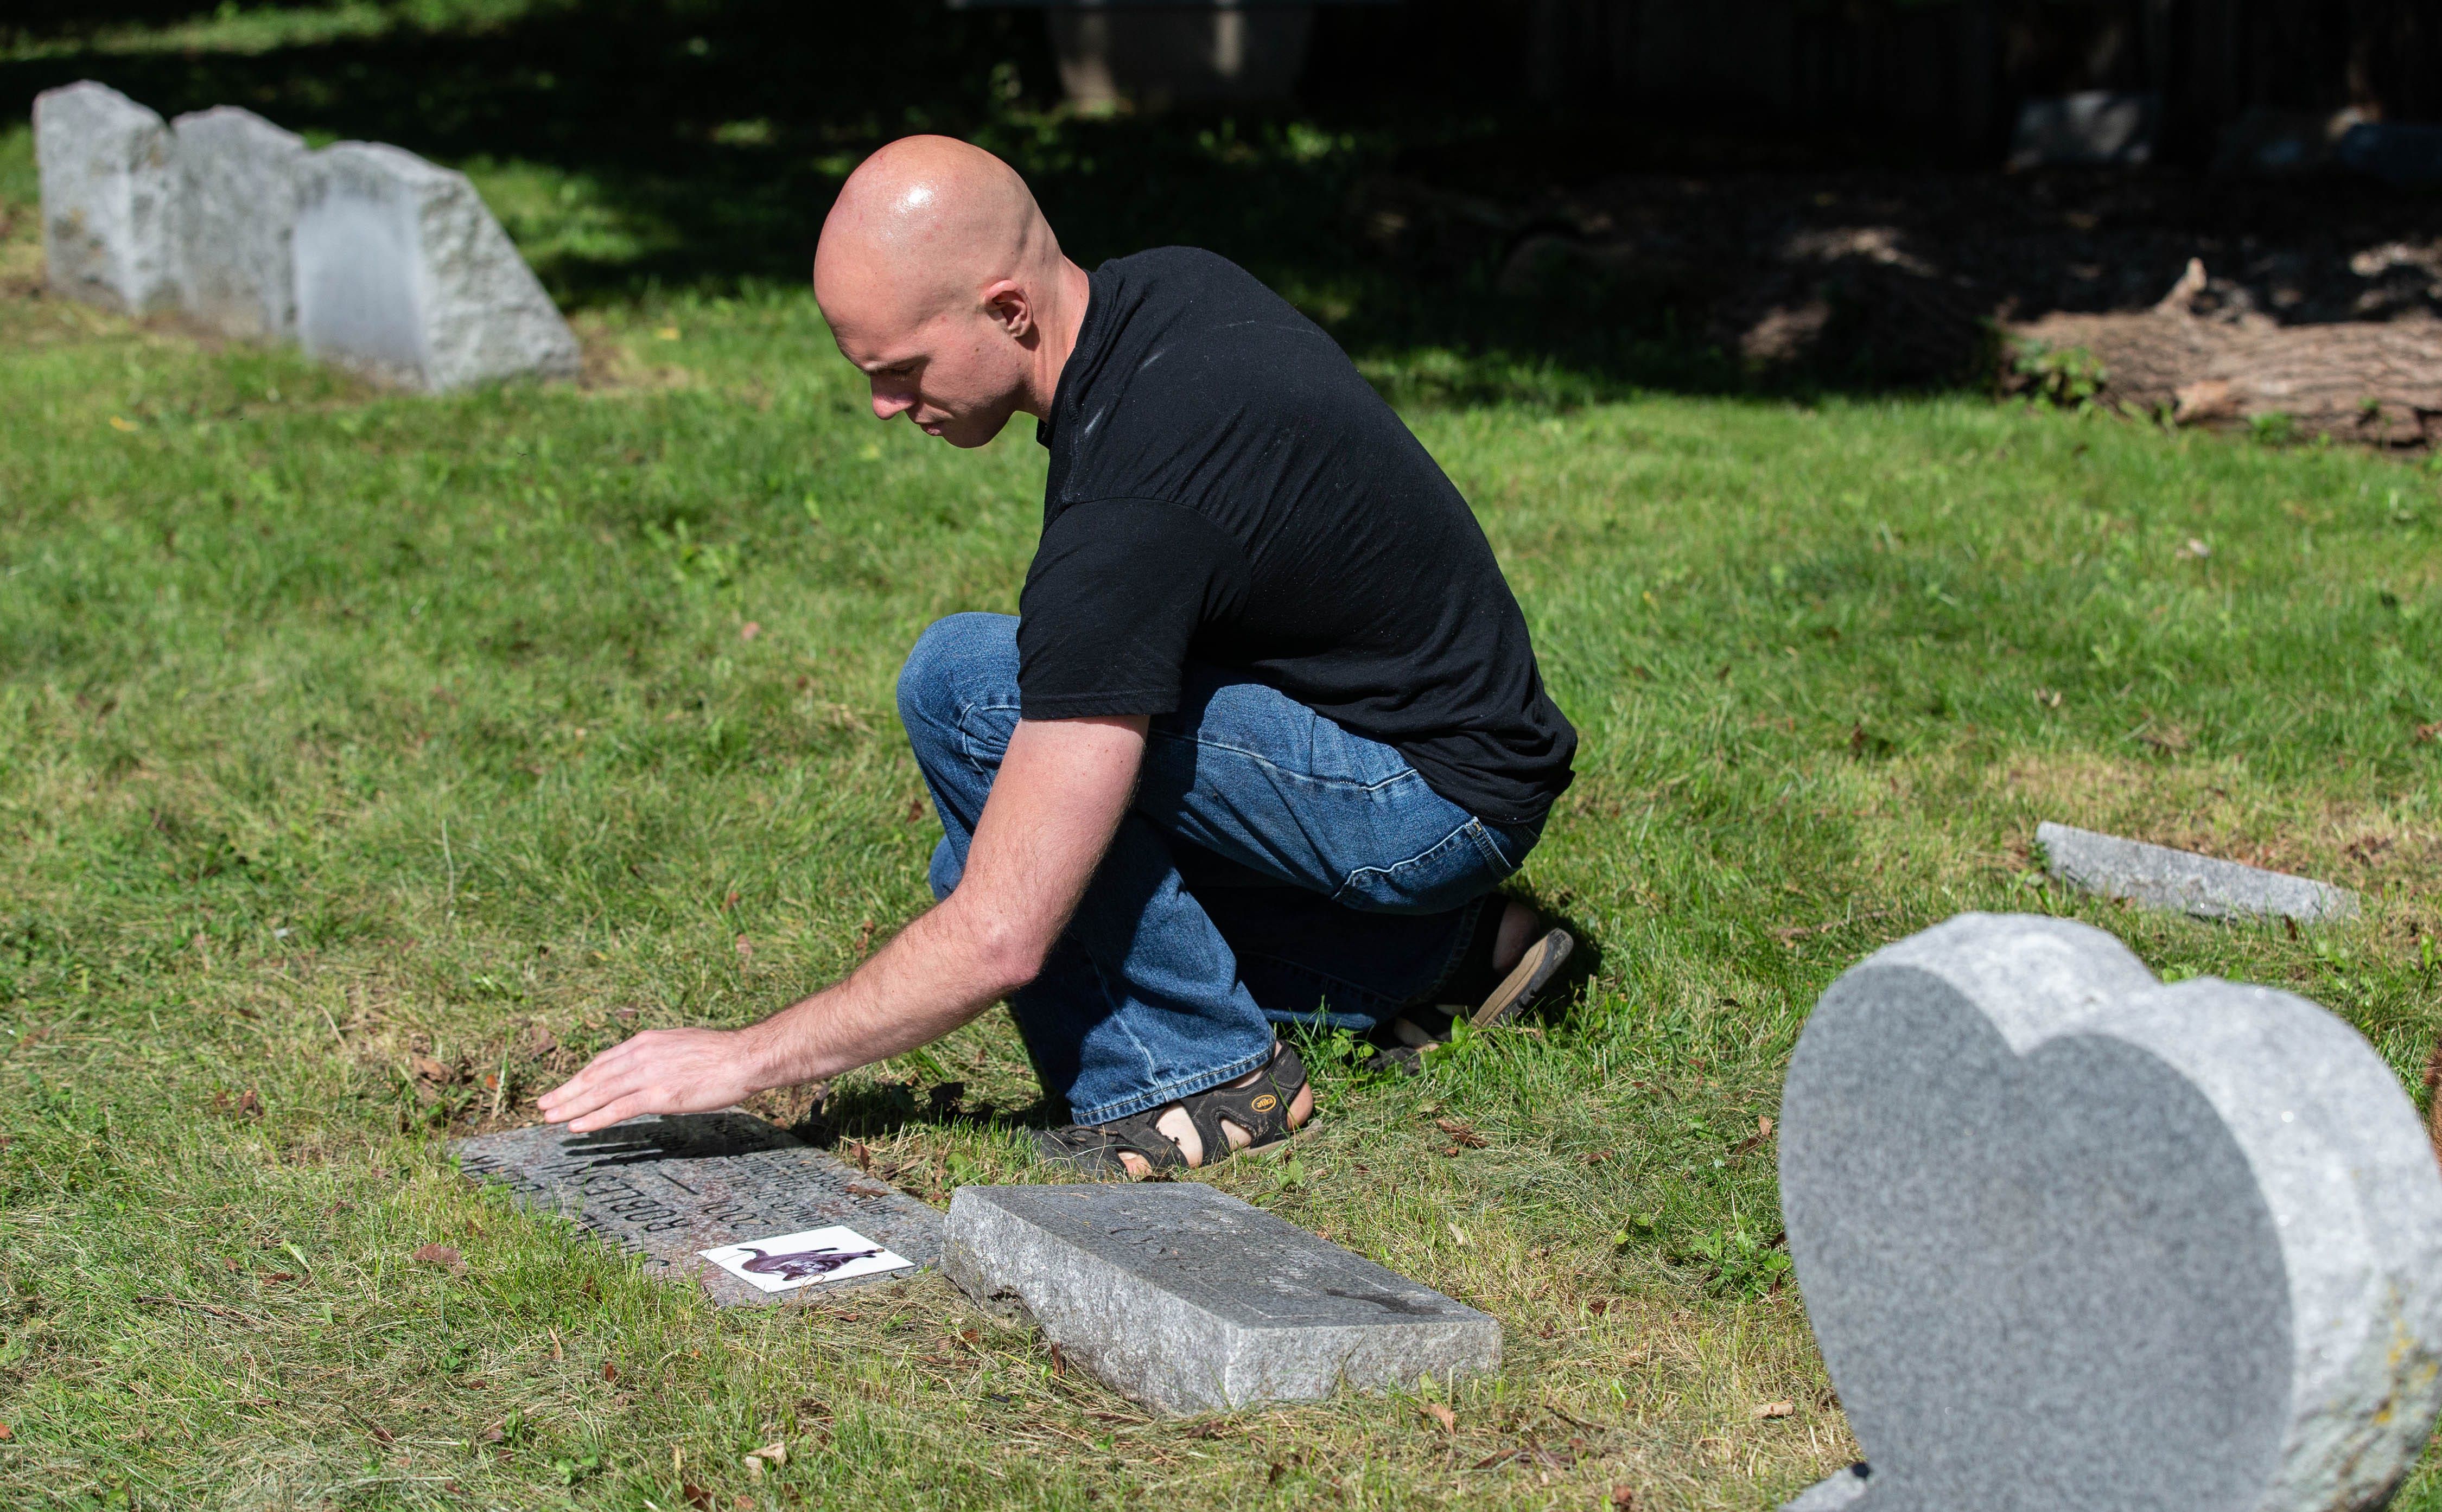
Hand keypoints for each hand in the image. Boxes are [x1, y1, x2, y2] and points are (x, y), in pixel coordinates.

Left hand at [536, 1026, 767, 1132]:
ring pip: (598, 1092)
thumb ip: (660, 1058)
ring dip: (570, 1105)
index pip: (604, 1060)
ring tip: (549, 1117)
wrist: (743, 1058)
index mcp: (646, 1042)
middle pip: (594, 1075)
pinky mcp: (657, 1095)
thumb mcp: (682, 1047)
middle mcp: (640, 1054)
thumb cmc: (721, 1056)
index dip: (581, 1076)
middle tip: (543, 1104)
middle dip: (566, 1091)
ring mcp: (647, 1074)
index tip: (566, 1086)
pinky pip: (616, 1109)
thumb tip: (651, 1073)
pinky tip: (576, 1126)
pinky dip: (592, 1118)